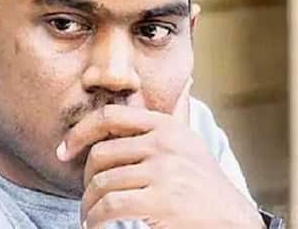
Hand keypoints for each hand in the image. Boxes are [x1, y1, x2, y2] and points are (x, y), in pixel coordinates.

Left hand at [56, 78, 264, 228]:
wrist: (233, 222)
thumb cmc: (204, 184)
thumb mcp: (190, 144)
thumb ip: (178, 115)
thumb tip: (185, 83)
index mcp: (166, 126)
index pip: (109, 116)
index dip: (80, 132)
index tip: (64, 150)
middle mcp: (164, 143)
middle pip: (100, 154)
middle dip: (86, 179)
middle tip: (87, 196)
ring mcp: (164, 171)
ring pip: (102, 183)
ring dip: (89, 204)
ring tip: (91, 215)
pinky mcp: (161, 200)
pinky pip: (110, 206)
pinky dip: (96, 219)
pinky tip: (97, 225)